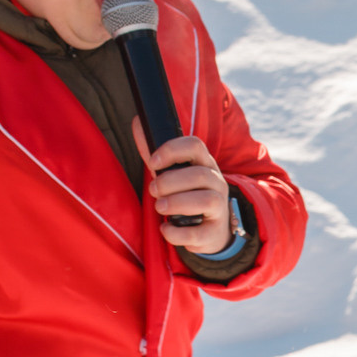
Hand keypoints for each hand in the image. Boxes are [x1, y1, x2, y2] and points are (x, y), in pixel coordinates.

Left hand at [133, 116, 231, 252]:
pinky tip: (166, 228)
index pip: (195, 146)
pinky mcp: (214, 232)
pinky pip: (198, 233)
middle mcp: (216, 183)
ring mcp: (219, 207)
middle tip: (153, 190)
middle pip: (200, 174)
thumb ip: (156, 154)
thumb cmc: (187, 196)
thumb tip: (138, 123)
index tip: (153, 162)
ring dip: (176, 203)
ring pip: (206, 200)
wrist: (210, 230)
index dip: (172, 151)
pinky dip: (177, 232)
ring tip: (160, 207)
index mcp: (204, 164)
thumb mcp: (174, 173)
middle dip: (170, 182)